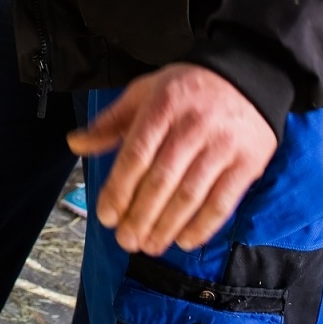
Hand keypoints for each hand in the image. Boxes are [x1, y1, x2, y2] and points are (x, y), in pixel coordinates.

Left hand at [67, 63, 276, 255]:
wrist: (246, 78)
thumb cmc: (186, 90)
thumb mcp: (144, 93)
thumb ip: (110, 122)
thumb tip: (75, 144)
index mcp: (163, 107)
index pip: (136, 155)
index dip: (119, 189)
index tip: (106, 216)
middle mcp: (193, 127)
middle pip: (162, 180)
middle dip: (140, 216)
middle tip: (125, 240)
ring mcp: (223, 146)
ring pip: (191, 195)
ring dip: (167, 226)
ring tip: (149, 245)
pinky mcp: (247, 163)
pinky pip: (223, 202)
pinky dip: (203, 226)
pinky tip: (184, 240)